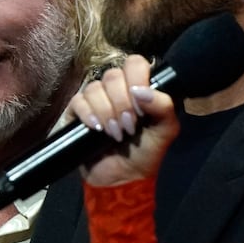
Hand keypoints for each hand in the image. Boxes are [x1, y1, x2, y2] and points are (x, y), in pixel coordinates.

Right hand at [67, 56, 180, 186]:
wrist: (123, 179)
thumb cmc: (146, 154)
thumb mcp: (166, 130)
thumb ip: (164, 106)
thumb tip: (140, 91)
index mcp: (139, 87)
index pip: (134, 63)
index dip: (136, 80)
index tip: (141, 107)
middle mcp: (116, 89)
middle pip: (112, 75)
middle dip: (122, 103)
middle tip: (129, 126)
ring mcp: (95, 100)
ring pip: (94, 88)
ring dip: (106, 112)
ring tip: (114, 133)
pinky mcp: (77, 113)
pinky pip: (78, 101)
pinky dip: (88, 115)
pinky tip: (96, 129)